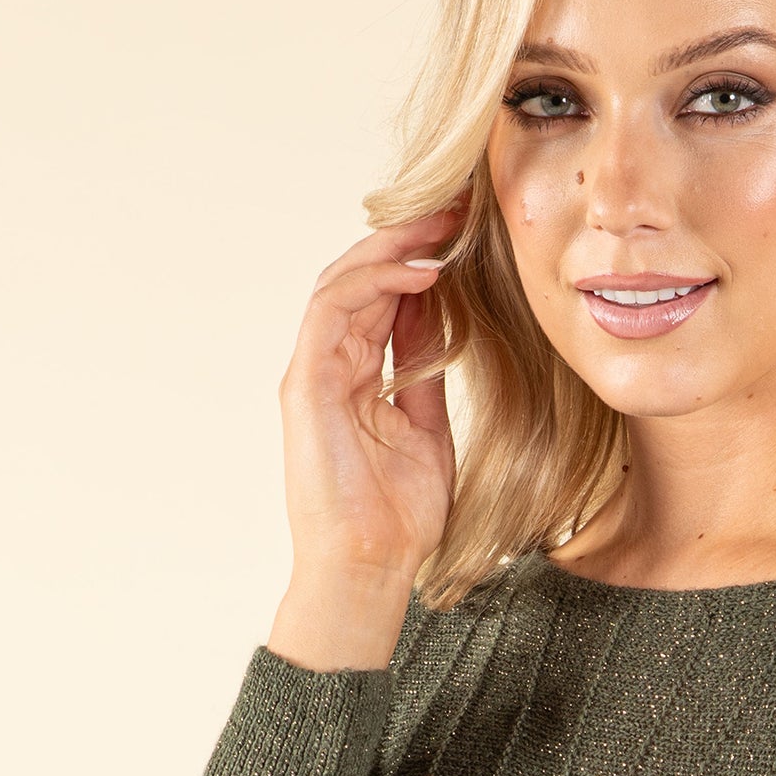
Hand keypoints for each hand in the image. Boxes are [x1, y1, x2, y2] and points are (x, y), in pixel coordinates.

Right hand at [268, 197, 465, 668]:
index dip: (422, 257)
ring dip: (393, 246)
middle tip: (460, 206)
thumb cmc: (396, 518)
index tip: (470, 231)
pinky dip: (373, 283)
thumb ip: (424, 377)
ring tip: (442, 226)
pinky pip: (332, 312)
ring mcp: (313, 371)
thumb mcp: (427, 432)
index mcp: (356, 374)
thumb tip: (444, 323)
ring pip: (344, 281)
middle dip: (409, 236)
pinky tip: (421, 273)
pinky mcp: (305, 385)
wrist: (368, 569)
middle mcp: (329, 364)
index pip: (385, 296)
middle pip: (362, 276)